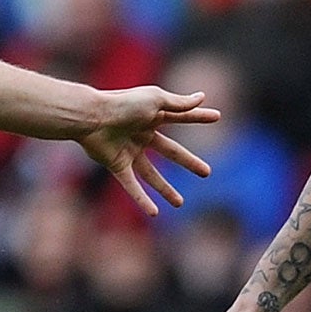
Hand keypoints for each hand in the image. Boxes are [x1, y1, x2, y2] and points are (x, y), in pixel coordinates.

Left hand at [77, 87, 218, 215]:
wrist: (93, 118)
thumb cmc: (123, 104)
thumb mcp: (155, 100)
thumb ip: (179, 103)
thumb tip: (202, 98)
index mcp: (152, 116)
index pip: (182, 117)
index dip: (199, 117)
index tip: (217, 117)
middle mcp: (142, 134)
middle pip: (171, 151)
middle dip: (189, 162)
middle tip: (207, 173)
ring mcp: (129, 151)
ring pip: (151, 175)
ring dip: (165, 190)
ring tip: (180, 204)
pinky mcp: (116, 165)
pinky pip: (131, 186)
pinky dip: (142, 200)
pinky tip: (155, 213)